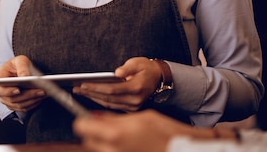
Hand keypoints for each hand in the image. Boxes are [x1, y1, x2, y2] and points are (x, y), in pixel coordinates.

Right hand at [0, 55, 45, 112]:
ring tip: (44, 93)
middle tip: (40, 90)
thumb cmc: (17, 64)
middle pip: (13, 99)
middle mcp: (1, 93)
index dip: (8, 91)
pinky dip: (34, 103)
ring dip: (33, 100)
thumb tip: (26, 77)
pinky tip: (42, 97)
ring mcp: (8, 101)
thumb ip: (22, 67)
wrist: (18, 71)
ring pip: (20, 105)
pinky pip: (25, 108)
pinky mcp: (16, 105)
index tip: (18, 90)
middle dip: (28, 95)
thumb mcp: (20, 61)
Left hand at [73, 57, 161, 111]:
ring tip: (80, 92)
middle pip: (108, 98)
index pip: (111, 89)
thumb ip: (127, 67)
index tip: (83, 85)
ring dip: (93, 98)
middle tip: (76, 89)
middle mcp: (135, 100)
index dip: (96, 88)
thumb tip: (117, 72)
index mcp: (137, 88)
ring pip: (109, 104)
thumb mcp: (138, 62)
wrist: (159, 79)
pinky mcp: (131, 109)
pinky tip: (91, 96)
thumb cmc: (146, 69)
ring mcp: (133, 107)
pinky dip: (101, 101)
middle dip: (90, 93)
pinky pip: (113, 106)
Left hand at [73, 109, 195, 151]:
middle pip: (88, 141)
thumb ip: (114, 119)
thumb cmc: (166, 132)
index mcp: (115, 135)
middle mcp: (113, 151)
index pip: (82, 127)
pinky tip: (126, 144)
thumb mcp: (139, 117)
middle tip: (103, 126)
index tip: (87, 118)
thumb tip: (95, 118)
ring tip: (119, 136)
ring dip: (103, 142)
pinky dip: (113, 148)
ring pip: (100, 149)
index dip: (83, 121)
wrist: (184, 150)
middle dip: (92, 133)